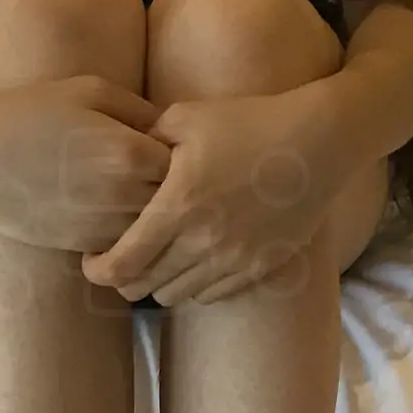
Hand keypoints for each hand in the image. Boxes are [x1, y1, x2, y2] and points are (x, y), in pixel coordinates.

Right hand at [0, 75, 172, 251]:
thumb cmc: (26, 112)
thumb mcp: (88, 90)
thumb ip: (141, 109)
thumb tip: (178, 132)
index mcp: (128, 152)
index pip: (189, 162)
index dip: (189, 153)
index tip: (184, 146)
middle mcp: (121, 196)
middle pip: (178, 202)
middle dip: (181, 189)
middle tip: (179, 176)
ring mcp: (102, 228)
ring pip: (157, 233)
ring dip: (159, 217)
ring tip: (151, 196)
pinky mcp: (82, 248)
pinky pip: (128, 248)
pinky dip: (133, 236)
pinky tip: (121, 213)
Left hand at [80, 88, 345, 305]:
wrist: (320, 141)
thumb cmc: (250, 121)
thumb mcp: (185, 116)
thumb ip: (144, 138)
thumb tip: (118, 152)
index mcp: (178, 206)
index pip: (121, 263)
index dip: (98, 270)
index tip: (92, 260)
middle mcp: (203, 241)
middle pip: (144, 287)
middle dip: (125, 278)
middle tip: (122, 260)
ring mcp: (235, 259)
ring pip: (177, 296)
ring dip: (160, 283)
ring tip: (159, 260)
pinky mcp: (261, 267)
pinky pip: (212, 295)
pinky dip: (195, 285)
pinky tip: (195, 261)